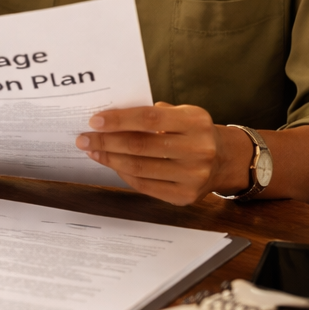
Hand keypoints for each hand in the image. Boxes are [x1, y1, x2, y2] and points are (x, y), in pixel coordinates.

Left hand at [75, 102, 250, 204]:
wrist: (224, 159)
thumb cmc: (192, 131)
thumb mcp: (181, 113)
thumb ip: (151, 113)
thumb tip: (108, 117)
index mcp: (195, 122)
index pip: (149, 118)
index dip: (119, 120)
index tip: (94, 121)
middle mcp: (198, 150)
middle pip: (140, 146)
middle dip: (106, 141)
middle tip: (83, 138)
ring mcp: (193, 176)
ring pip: (139, 168)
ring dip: (109, 159)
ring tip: (92, 150)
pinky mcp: (185, 196)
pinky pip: (145, 185)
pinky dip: (123, 173)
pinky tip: (111, 163)